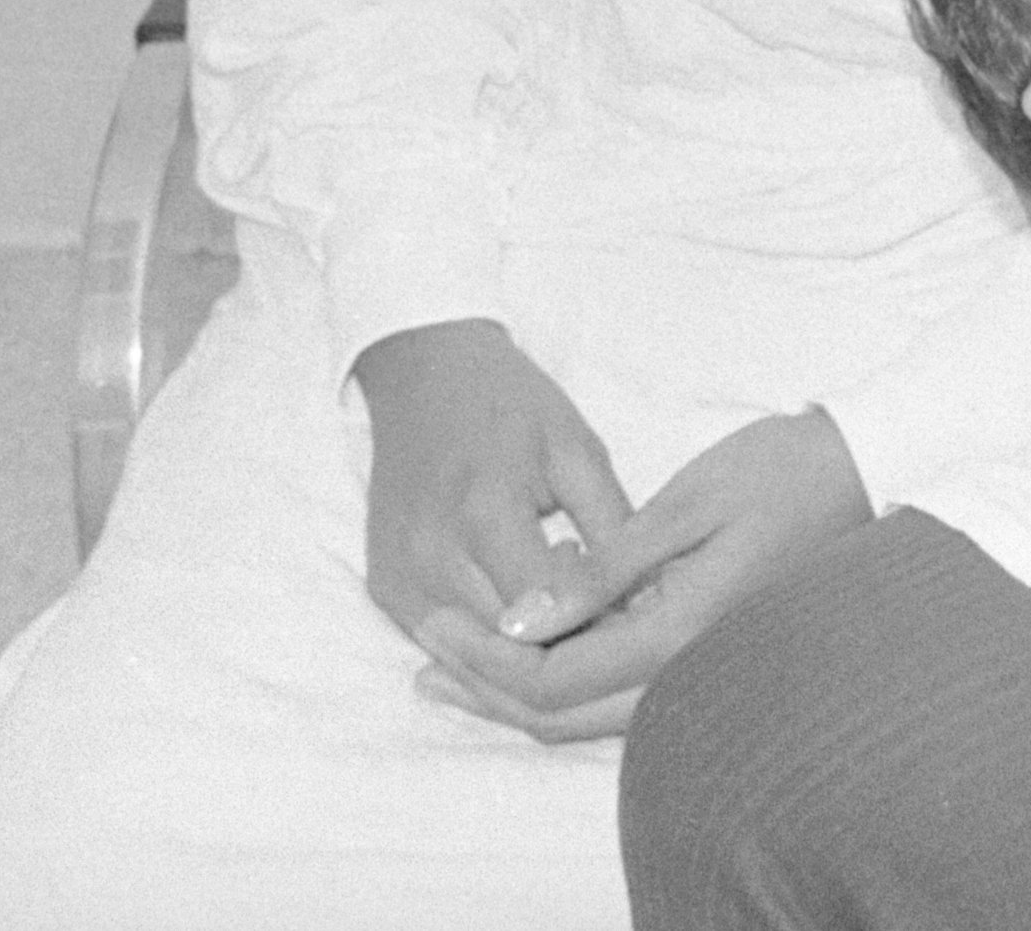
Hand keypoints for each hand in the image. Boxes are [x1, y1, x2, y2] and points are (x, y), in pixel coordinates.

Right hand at [351, 319, 632, 659]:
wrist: (424, 371)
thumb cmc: (512, 406)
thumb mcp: (578, 451)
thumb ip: (613, 529)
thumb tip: (647, 601)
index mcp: (486, 514)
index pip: (550, 617)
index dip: (599, 621)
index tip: (631, 606)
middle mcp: (431, 557)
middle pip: (510, 650)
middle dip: (568, 642)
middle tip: (609, 612)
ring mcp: (398, 578)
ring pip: (476, 659)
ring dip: (527, 648)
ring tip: (567, 604)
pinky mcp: (383, 588)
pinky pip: (443, 644)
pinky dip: (487, 638)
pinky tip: (521, 600)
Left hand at [409, 408, 871, 742]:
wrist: (862, 470)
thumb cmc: (779, 471)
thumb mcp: (684, 504)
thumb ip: (600, 569)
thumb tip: (519, 625)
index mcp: (680, 633)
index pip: (554, 680)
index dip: (485, 661)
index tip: (435, 623)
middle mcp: (688, 671)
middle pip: (561, 717)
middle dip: (484, 689)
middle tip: (425, 652)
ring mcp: (699, 671)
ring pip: (585, 715)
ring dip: (514, 690)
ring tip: (454, 662)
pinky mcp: (701, 655)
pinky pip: (614, 693)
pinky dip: (558, 676)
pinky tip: (530, 640)